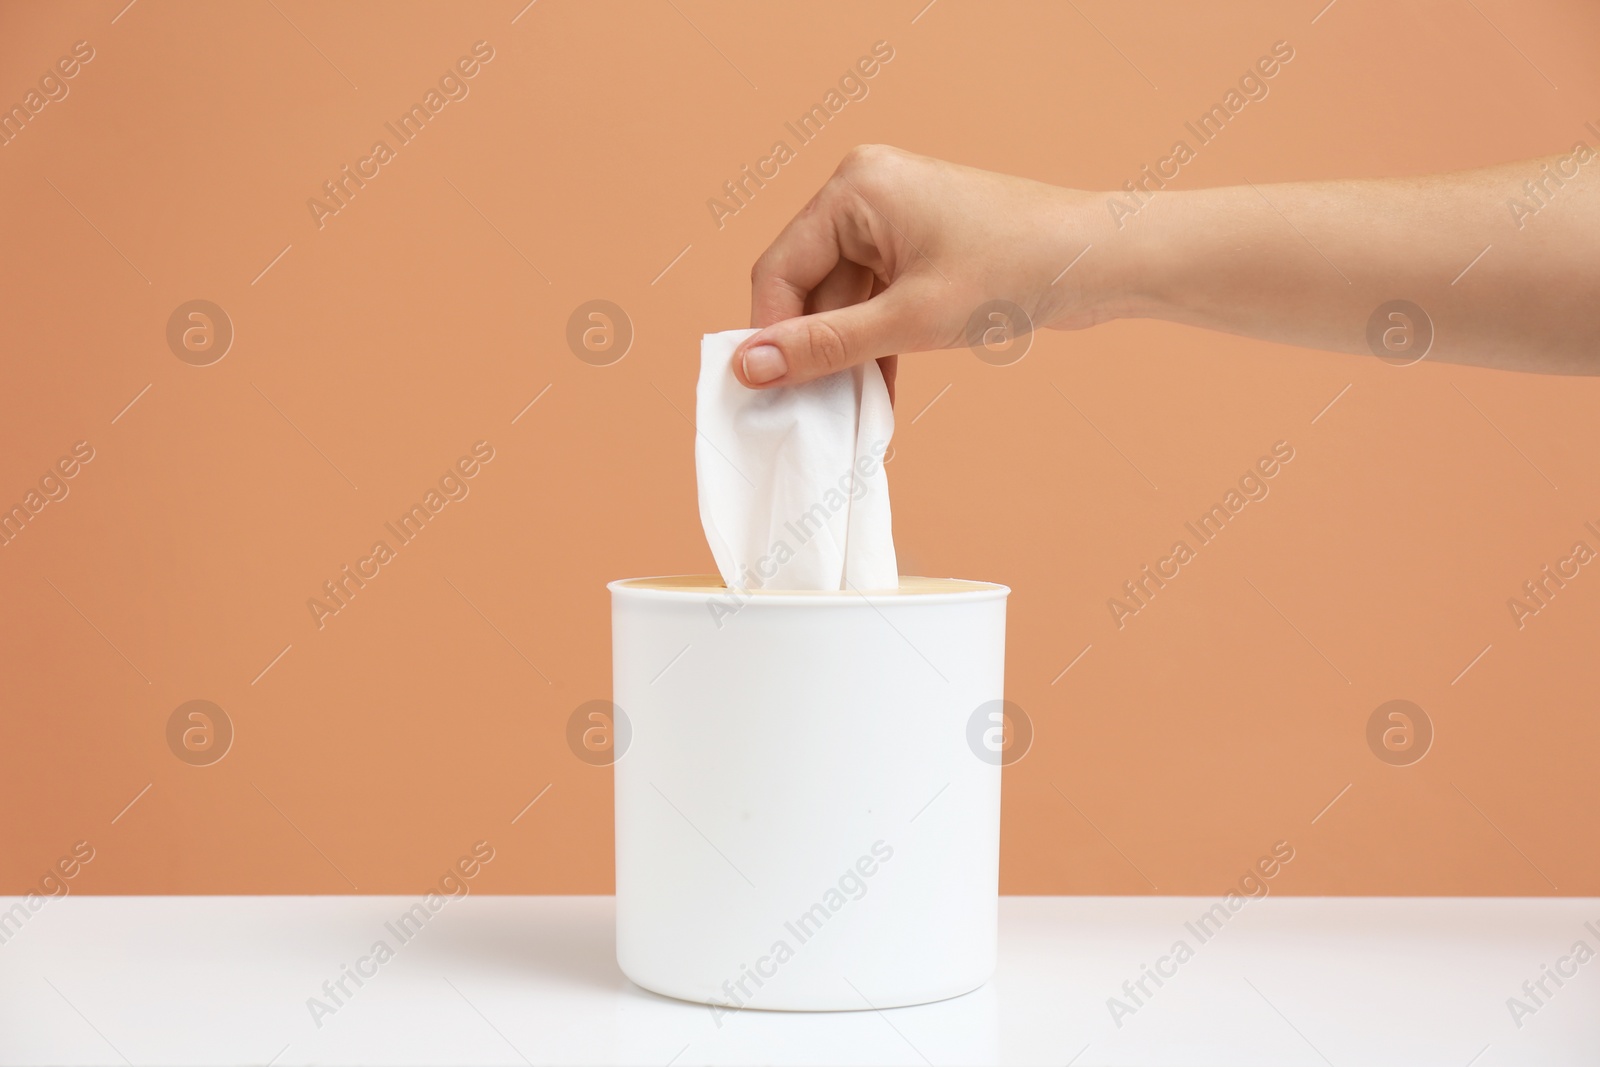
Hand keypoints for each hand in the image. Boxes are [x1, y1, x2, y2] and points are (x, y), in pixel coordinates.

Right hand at [733, 145, 1112, 395]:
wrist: (1105, 260)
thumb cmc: (1016, 271)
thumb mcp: (909, 319)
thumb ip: (824, 346)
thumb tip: (751, 367)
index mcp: (855, 188)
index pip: (781, 270)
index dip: (770, 336)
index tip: (767, 394)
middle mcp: (868, 192)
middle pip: (810, 285)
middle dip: (814, 350)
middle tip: (810, 413)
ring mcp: (896, 219)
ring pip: (845, 300)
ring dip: (847, 356)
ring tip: (848, 413)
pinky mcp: (922, 247)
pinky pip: (877, 300)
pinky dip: (876, 344)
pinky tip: (877, 395)